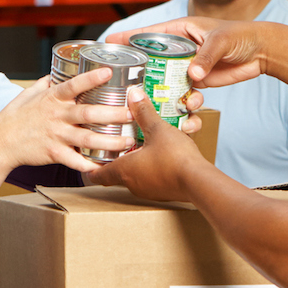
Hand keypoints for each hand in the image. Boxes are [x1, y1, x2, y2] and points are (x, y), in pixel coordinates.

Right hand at [0, 72, 134, 173]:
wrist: (0, 142)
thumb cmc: (15, 116)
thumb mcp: (29, 94)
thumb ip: (47, 84)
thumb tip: (57, 73)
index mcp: (53, 98)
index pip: (74, 85)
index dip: (91, 78)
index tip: (109, 72)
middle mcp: (57, 116)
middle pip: (89, 113)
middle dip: (113, 113)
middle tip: (132, 113)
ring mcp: (56, 135)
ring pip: (88, 138)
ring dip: (110, 141)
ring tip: (128, 141)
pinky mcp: (54, 153)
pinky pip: (75, 161)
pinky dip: (90, 165)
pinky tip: (105, 167)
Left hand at [89, 86, 207, 201]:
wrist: (199, 181)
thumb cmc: (174, 157)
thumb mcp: (157, 129)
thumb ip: (144, 112)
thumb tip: (134, 94)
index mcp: (124, 170)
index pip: (97, 175)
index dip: (91, 168)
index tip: (88, 161)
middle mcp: (133, 184)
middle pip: (117, 174)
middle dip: (117, 160)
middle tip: (116, 147)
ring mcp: (149, 190)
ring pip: (136, 175)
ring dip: (137, 163)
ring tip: (141, 148)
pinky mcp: (163, 192)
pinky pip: (153, 179)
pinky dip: (153, 168)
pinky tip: (162, 156)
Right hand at [105, 18, 267, 88]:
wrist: (262, 51)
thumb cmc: (241, 35)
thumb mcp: (221, 41)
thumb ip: (205, 57)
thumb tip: (193, 76)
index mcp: (181, 30)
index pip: (149, 33)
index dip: (128, 37)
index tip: (108, 42)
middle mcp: (180, 48)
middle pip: (152, 60)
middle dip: (142, 73)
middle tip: (130, 86)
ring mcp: (188, 66)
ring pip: (167, 81)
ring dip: (166, 94)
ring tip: (173, 100)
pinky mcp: (199, 81)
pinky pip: (184, 94)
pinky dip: (186, 103)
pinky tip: (192, 107)